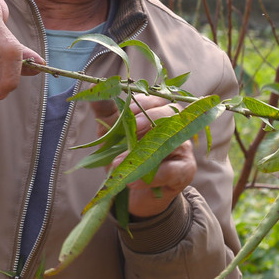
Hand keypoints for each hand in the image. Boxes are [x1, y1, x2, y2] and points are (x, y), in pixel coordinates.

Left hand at [91, 94, 195, 218]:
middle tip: (134, 127)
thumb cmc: (125, 154)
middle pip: (171, 112)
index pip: (157, 98)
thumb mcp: (111, 131)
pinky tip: (133, 181)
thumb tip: (93, 88)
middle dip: (151, 117)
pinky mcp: (185, 170)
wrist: (134, 190)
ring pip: (172, 140)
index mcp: (158, 111)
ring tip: (118, 162)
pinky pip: (173, 169)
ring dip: (145, 150)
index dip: (143, 102)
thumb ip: (105, 110)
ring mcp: (183, 147)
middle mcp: (175, 125)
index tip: (127, 111)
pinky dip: (152, 175)